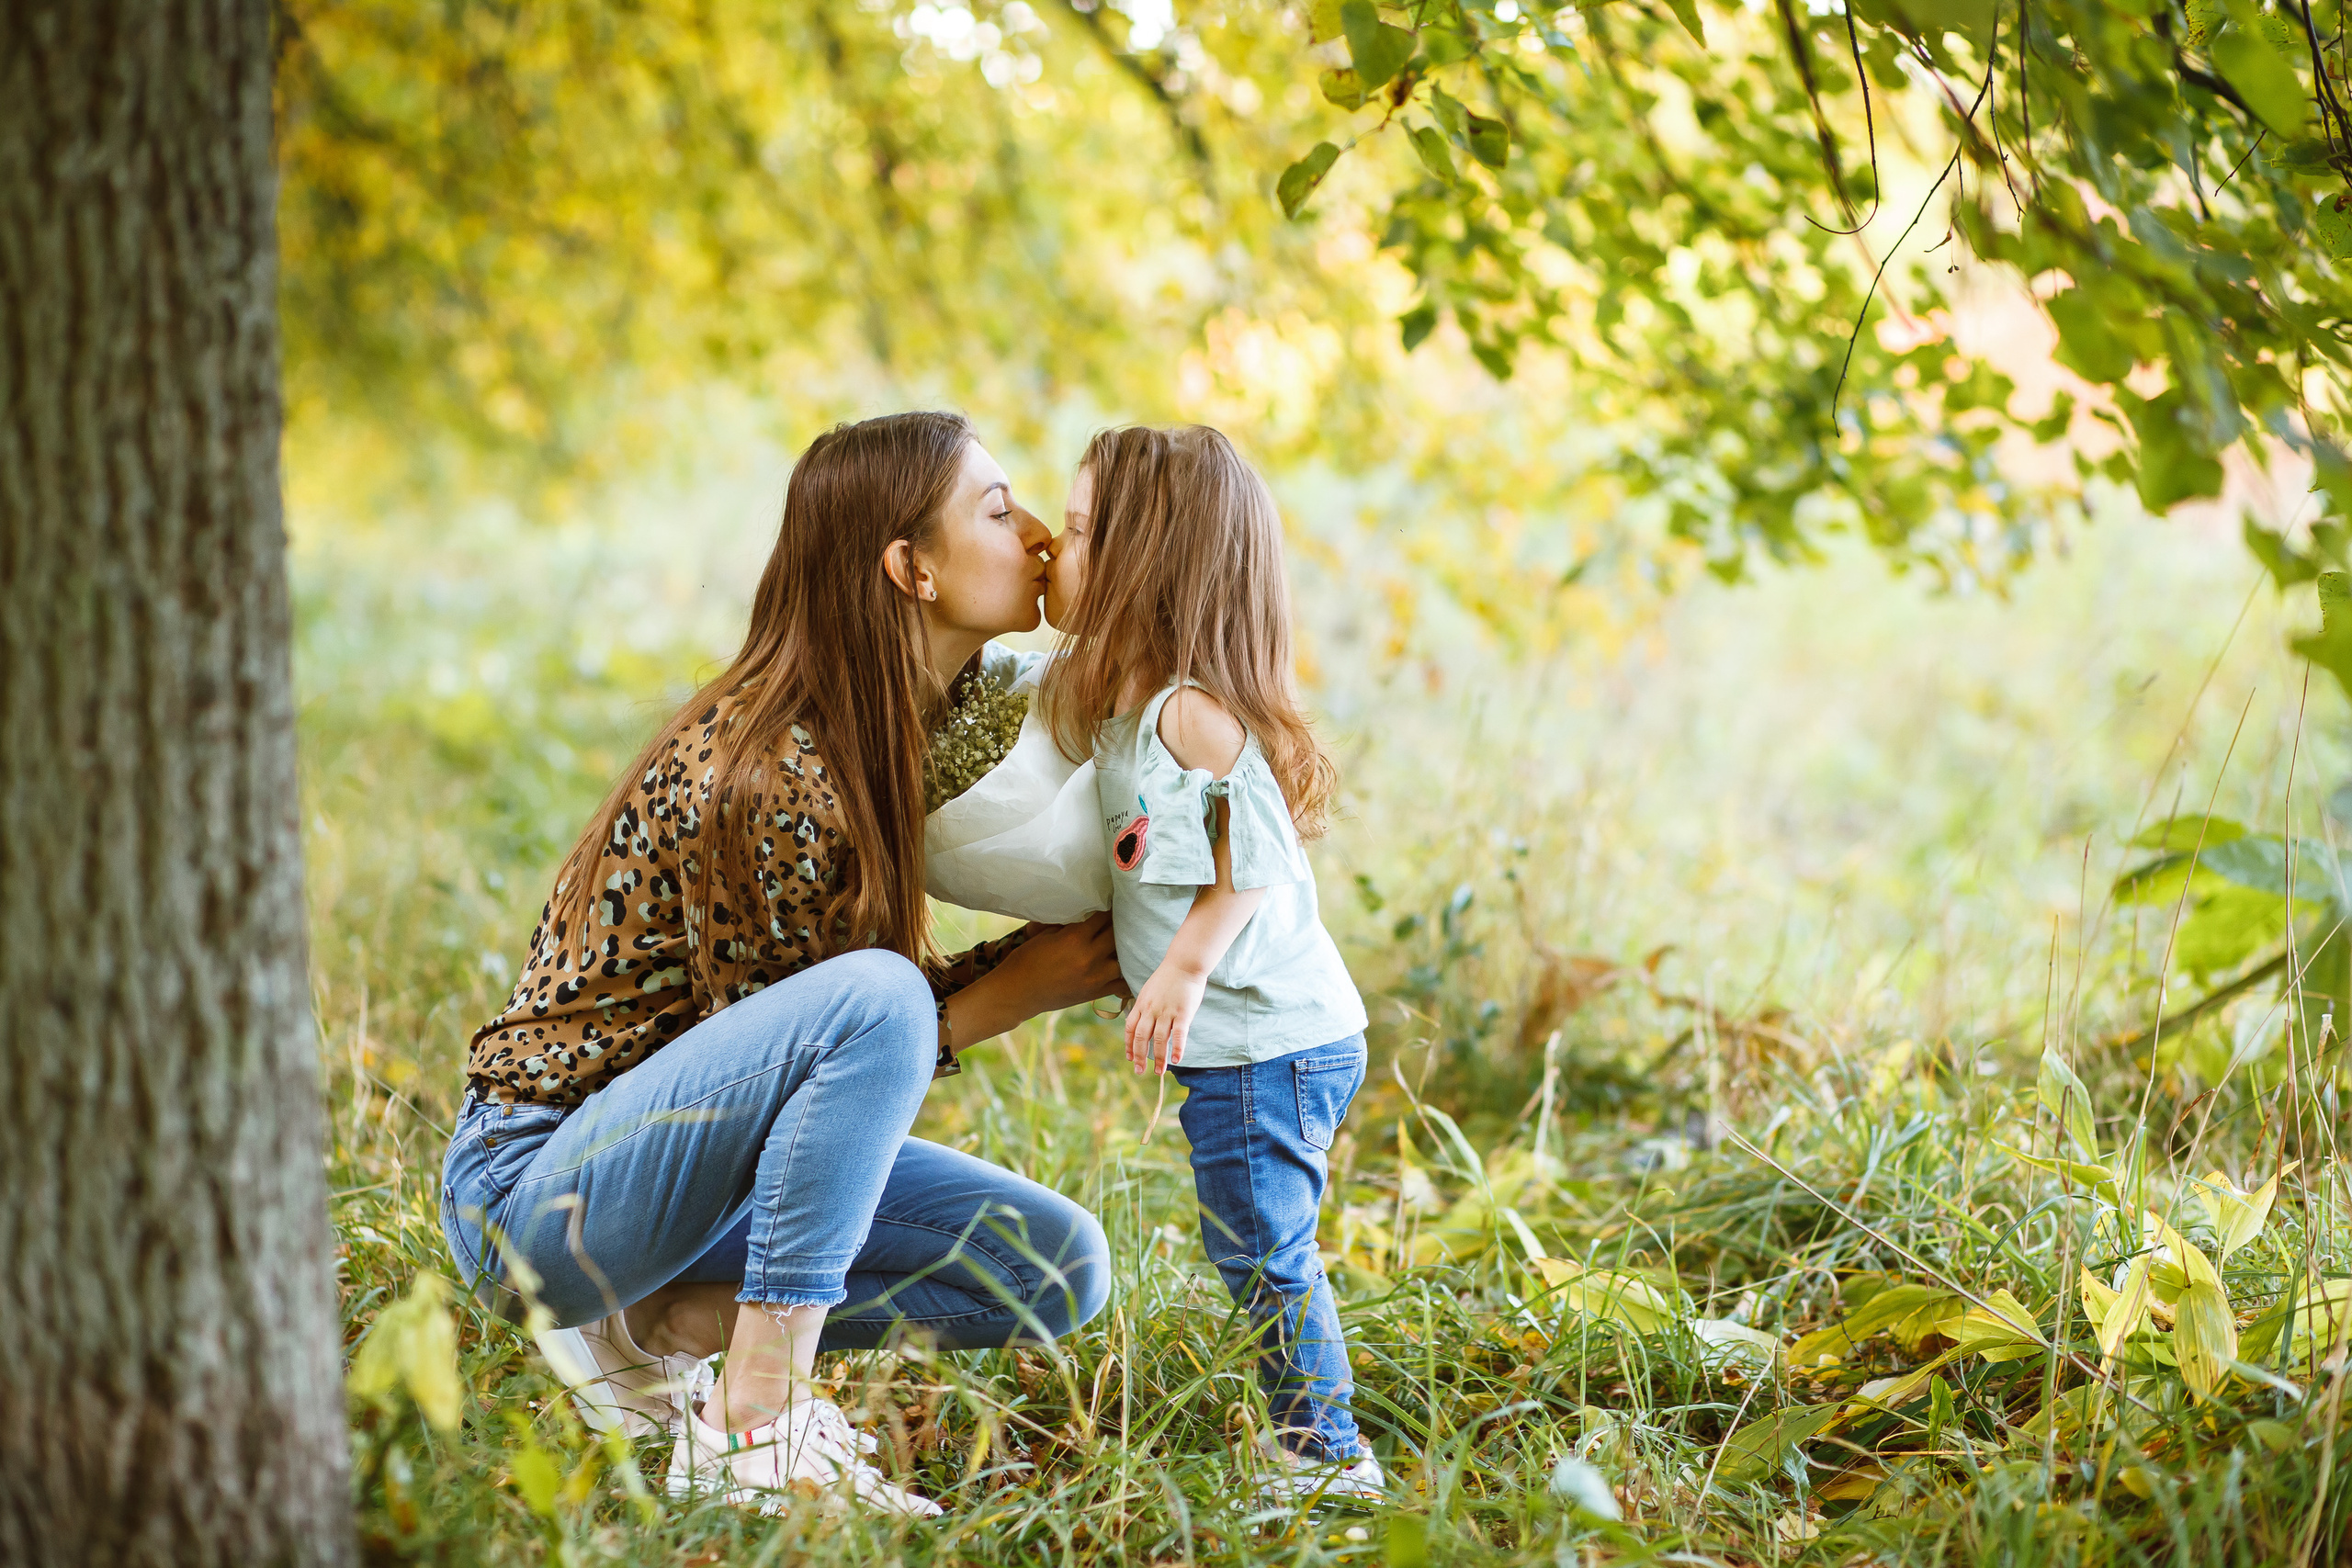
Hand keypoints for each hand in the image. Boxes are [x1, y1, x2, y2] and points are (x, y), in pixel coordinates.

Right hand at [995, 911, 1126, 1016]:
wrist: (1017, 993)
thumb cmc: (1026, 960)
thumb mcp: (1045, 935)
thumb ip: (1069, 925)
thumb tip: (1086, 914)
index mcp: (1074, 938)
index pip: (1103, 916)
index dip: (1108, 908)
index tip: (1112, 903)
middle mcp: (1089, 957)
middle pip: (1117, 934)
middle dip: (1120, 925)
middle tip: (1122, 919)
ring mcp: (1095, 977)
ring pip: (1125, 959)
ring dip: (1125, 950)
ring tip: (1124, 942)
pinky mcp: (1095, 993)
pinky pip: (1122, 985)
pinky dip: (1127, 976)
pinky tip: (1127, 967)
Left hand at [1125, 962, 1205, 1074]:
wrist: (1184, 964)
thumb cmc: (1168, 977)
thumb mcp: (1149, 990)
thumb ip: (1145, 1007)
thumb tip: (1144, 1023)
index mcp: (1141, 1004)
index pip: (1130, 1028)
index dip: (1129, 1045)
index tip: (1130, 1058)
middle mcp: (1151, 1010)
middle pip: (1142, 1037)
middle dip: (1140, 1056)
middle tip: (1139, 1071)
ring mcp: (1166, 1012)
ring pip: (1159, 1039)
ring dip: (1159, 1058)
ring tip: (1159, 1072)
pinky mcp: (1183, 1013)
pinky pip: (1179, 1034)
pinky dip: (1177, 1048)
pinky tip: (1176, 1060)